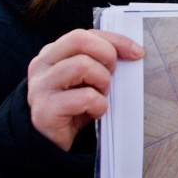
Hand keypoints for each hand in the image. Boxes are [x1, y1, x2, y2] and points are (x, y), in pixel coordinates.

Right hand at [27, 29, 144, 150]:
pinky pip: (85, 98)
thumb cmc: (76, 105)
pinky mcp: (45, 110)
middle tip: (111, 76)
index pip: (86, 34)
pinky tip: (95, 112)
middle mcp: (42, 65)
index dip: (115, 40)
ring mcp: (40, 87)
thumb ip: (100, 60)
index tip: (137, 52)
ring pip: (83, 65)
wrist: (53, 142)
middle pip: (80, 40)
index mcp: (52, 53)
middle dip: (106, 55)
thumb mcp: (88, 78)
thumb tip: (134, 51)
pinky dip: (99, 105)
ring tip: (100, 95)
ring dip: (102, 82)